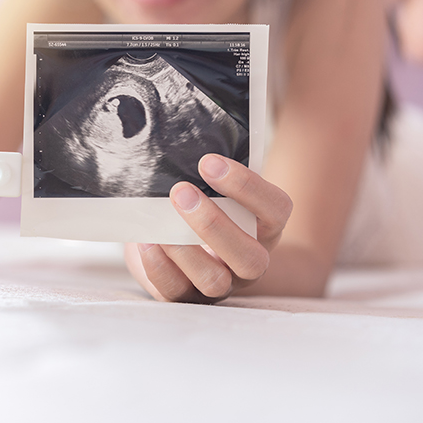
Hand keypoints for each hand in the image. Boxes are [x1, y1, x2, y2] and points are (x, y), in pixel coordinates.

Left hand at [125, 154, 291, 302]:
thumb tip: (189, 126)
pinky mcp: (186, 296)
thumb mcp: (215, 185)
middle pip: (251, 258)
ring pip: (214, 281)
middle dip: (214, 224)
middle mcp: (249, 261)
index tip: (209, 162)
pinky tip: (145, 242)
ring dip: (185, 250)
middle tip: (181, 192)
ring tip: (159, 222)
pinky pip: (177, 291)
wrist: (176, 242)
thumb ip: (214, 168)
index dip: (248, 187)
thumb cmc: (201, 203)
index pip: (276, 210)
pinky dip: (159, 267)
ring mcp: (220, 284)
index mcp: (265, 227)